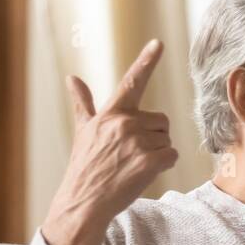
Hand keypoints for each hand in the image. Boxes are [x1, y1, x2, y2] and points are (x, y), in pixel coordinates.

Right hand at [42, 40, 178, 244]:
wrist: (84, 201)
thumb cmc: (85, 167)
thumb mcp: (83, 131)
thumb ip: (83, 103)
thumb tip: (72, 78)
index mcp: (111, 113)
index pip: (132, 81)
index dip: (146, 61)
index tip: (157, 42)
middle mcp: (125, 123)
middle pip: (161, 120)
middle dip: (153, 136)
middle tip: (131, 153)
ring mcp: (137, 142)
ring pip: (167, 139)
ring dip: (158, 152)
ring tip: (133, 164)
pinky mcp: (149, 161)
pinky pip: (171, 156)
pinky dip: (164, 165)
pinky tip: (143, 173)